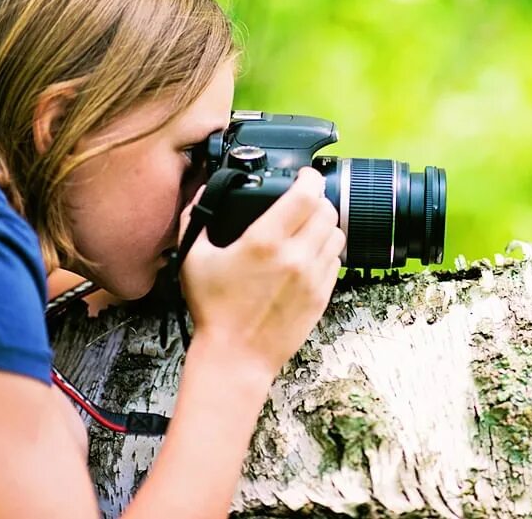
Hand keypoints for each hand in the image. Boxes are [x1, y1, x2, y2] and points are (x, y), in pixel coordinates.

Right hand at [177, 167, 345, 374]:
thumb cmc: (214, 311)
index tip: (304, 175)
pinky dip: (327, 251)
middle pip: (327, 210)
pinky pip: (337, 261)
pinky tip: (311, 253)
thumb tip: (204, 192)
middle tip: (304, 201)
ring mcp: (313, 277)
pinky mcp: (322, 295)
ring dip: (326, 224)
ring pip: (337, 234)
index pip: (305, 194)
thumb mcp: (194, 259)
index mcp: (265, 242)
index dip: (309, 177)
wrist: (236, 357)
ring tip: (310, 226)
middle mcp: (295, 257)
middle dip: (317, 199)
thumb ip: (197, 218)